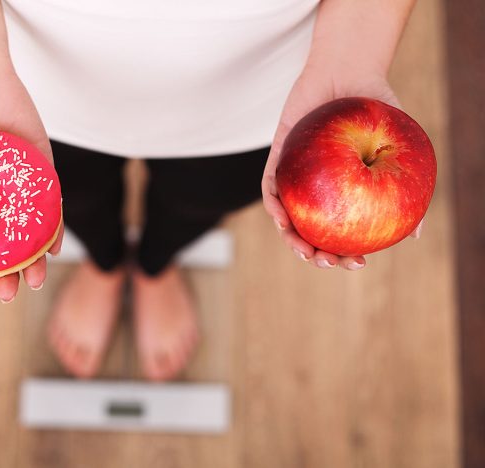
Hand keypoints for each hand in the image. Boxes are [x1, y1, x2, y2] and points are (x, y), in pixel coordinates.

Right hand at [0, 62, 62, 300]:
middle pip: (1, 245)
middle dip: (4, 274)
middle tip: (7, 293)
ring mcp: (17, 186)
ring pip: (27, 232)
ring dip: (32, 260)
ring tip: (31, 281)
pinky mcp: (41, 171)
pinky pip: (51, 205)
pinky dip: (53, 228)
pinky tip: (52, 249)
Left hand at [262, 65, 422, 269]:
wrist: (348, 70)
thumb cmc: (375, 108)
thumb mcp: (396, 147)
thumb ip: (404, 186)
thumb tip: (415, 234)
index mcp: (343, 192)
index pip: (341, 231)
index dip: (346, 253)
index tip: (357, 263)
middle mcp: (317, 188)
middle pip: (310, 231)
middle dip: (315, 255)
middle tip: (327, 262)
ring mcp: (295, 175)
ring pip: (287, 217)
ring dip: (291, 238)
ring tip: (304, 251)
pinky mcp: (277, 158)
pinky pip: (270, 186)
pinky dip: (273, 205)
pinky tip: (282, 217)